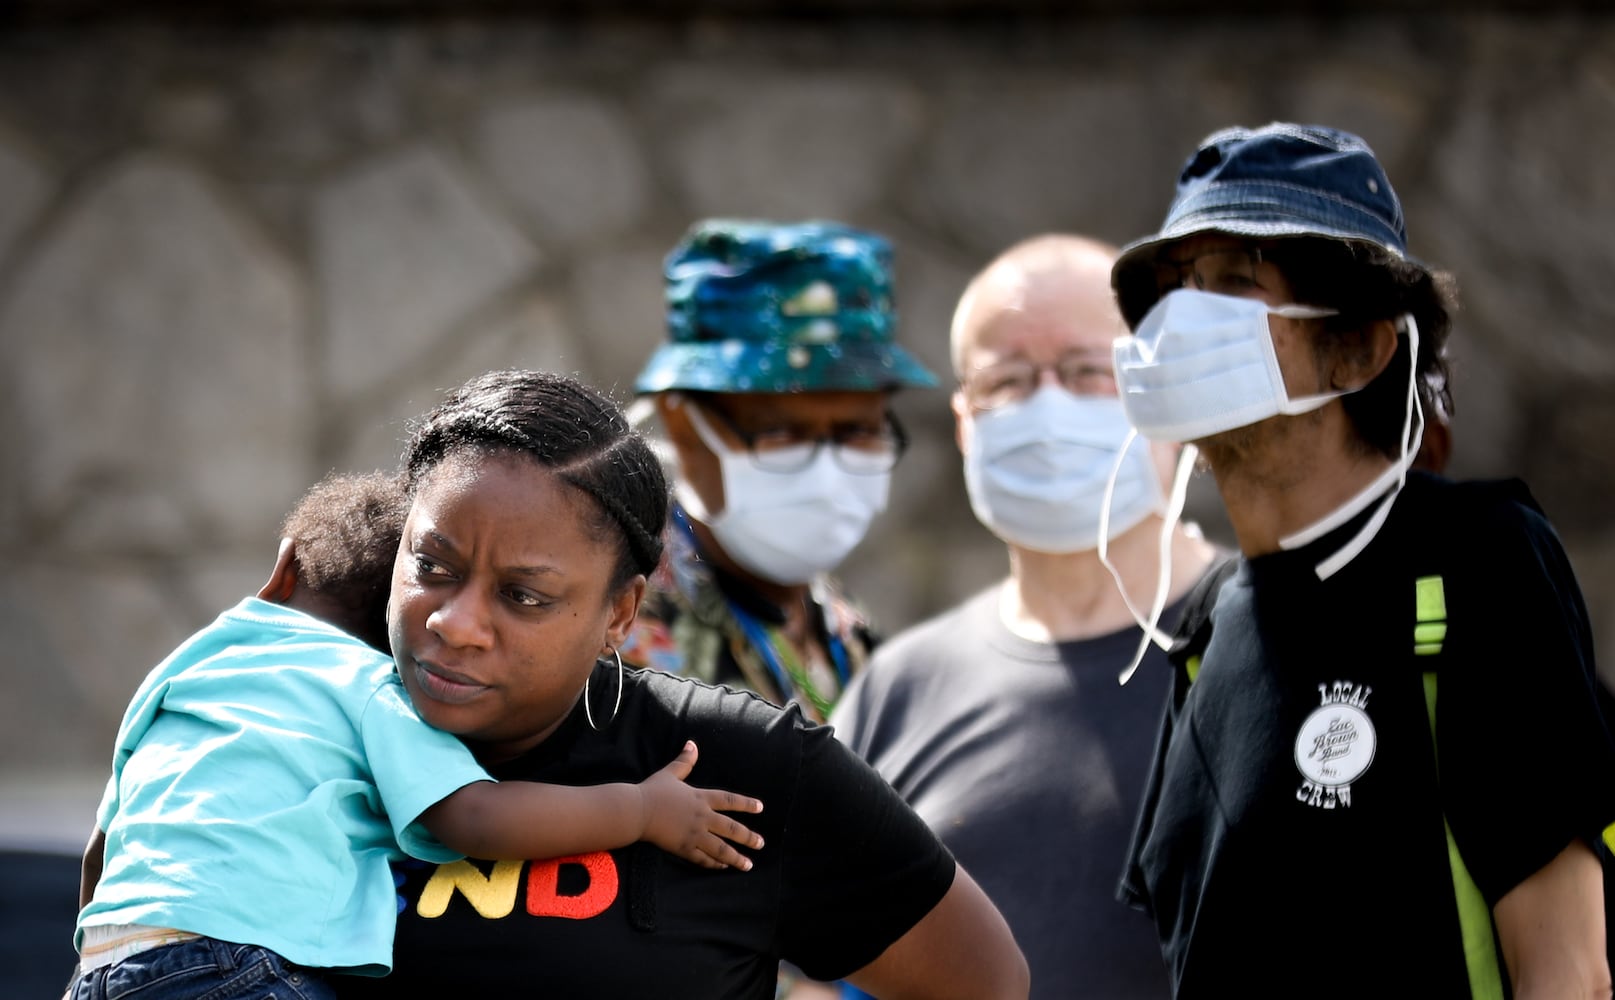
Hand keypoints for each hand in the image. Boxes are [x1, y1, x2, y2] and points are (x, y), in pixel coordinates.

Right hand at [637, 740, 763, 869]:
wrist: (637, 811)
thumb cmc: (652, 791)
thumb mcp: (670, 773)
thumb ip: (684, 761)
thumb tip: (692, 744)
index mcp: (701, 798)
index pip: (729, 800)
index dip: (746, 804)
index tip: (760, 808)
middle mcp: (702, 817)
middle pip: (731, 829)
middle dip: (748, 837)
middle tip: (761, 844)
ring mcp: (694, 834)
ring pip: (720, 848)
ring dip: (736, 857)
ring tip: (748, 865)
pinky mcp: (683, 848)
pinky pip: (702, 858)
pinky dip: (714, 864)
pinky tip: (722, 867)